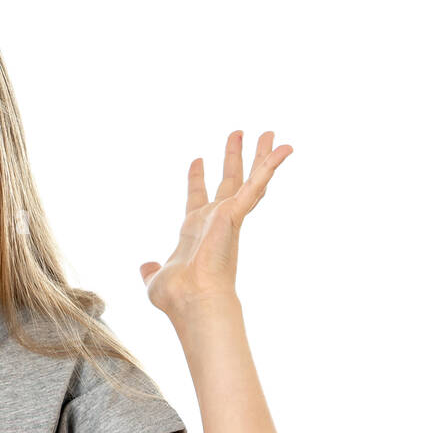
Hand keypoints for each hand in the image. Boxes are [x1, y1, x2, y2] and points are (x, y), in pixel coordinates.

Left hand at [140, 131, 291, 317]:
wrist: (192, 299)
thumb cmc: (177, 296)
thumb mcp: (156, 279)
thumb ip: (151, 270)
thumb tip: (146, 267)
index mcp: (196, 231)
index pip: (197, 199)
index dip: (196, 179)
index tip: (197, 160)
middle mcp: (215, 221)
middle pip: (228, 182)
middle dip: (232, 158)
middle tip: (237, 133)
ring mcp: (228, 216)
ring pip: (249, 179)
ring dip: (260, 155)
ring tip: (269, 132)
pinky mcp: (236, 213)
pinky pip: (257, 184)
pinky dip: (271, 165)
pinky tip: (285, 148)